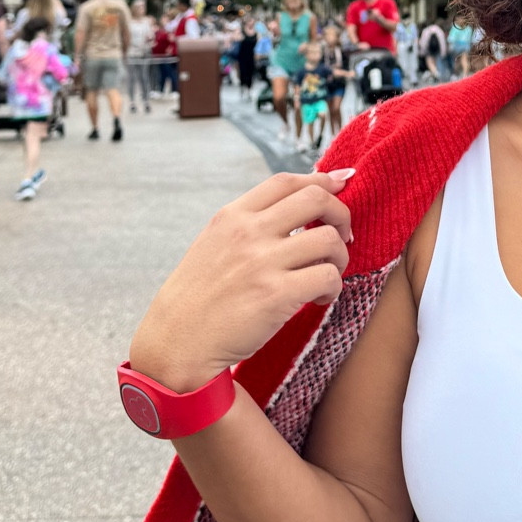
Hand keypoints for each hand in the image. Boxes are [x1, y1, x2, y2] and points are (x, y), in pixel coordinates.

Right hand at [129, 169, 355, 390]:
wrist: (177, 341)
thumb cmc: (199, 297)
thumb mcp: (214, 244)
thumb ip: (249, 224)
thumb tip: (295, 206)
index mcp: (232, 216)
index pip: (286, 181)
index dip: (321, 179)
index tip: (340, 183)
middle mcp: (248, 232)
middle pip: (316, 199)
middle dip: (341, 214)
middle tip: (343, 235)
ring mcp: (262, 262)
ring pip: (329, 240)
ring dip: (340, 257)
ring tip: (328, 274)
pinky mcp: (276, 295)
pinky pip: (328, 277)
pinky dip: (333, 287)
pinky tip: (320, 298)